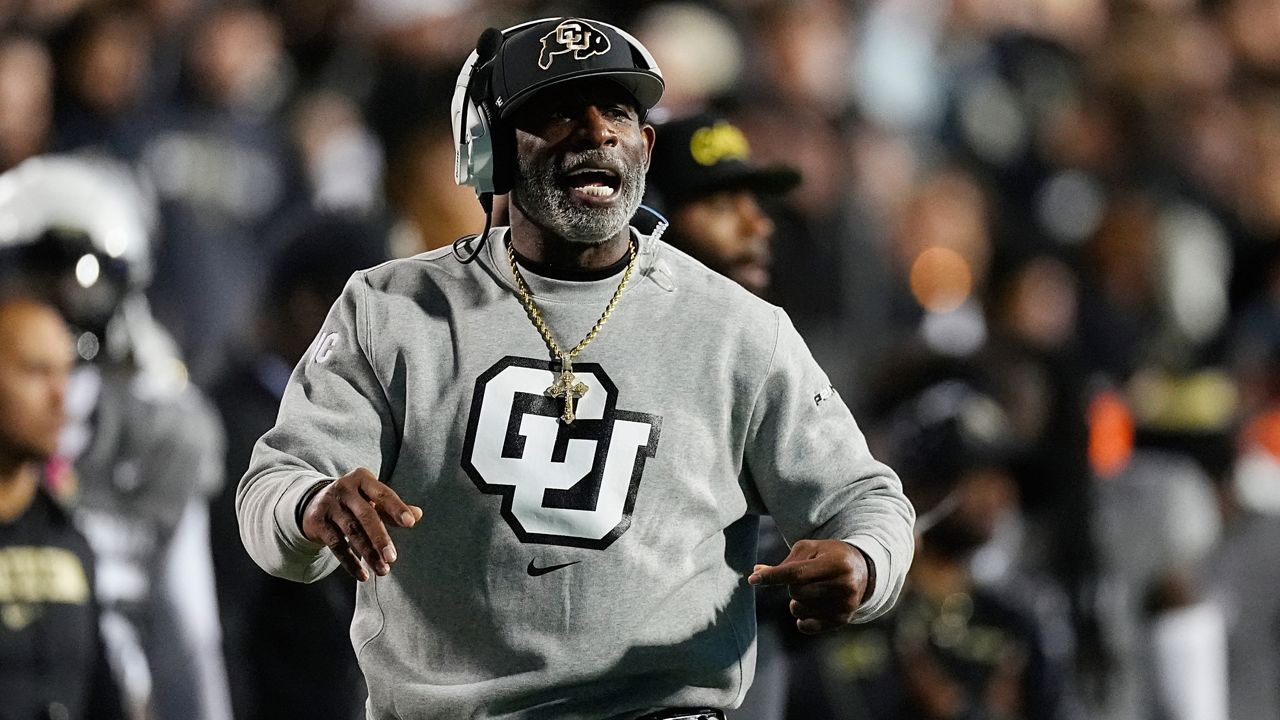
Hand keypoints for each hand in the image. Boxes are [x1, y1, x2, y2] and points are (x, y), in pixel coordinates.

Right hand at [301, 467, 422, 580]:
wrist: (313, 502)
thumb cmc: (354, 500)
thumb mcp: (372, 498)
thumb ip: (393, 508)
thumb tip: (418, 514)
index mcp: (362, 478)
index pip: (383, 494)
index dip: (397, 508)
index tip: (410, 523)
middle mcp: (344, 489)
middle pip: (366, 515)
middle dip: (380, 538)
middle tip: (393, 558)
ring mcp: (329, 505)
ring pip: (351, 532)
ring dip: (368, 554)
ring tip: (383, 570)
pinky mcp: (317, 522)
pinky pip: (336, 545)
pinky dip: (350, 562)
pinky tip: (363, 575)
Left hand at [748, 539, 869, 633]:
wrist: (862, 569)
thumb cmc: (828, 555)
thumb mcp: (809, 550)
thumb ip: (784, 563)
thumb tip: (755, 572)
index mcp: (836, 563)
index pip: (797, 573)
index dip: (772, 576)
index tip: (752, 580)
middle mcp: (844, 585)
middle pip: (796, 592)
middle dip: (791, 586)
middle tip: (803, 579)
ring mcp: (845, 605)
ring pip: (798, 610)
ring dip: (796, 602)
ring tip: (809, 592)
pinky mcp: (843, 620)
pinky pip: (807, 627)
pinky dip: (801, 619)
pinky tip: (810, 608)